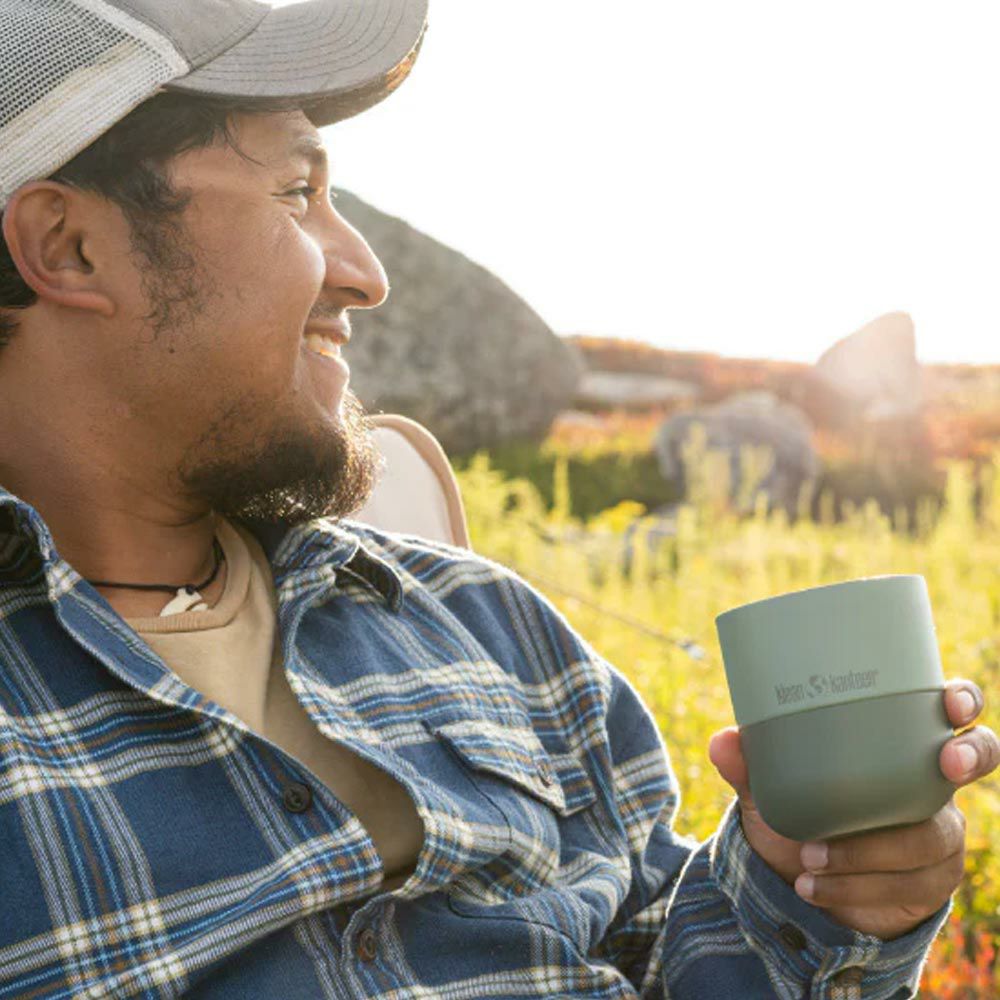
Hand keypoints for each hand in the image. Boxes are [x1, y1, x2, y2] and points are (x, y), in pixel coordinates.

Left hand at [708, 679, 998, 939]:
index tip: (949, 703)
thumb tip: (722, 741)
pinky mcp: (932, 879)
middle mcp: (928, 780)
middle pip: (979, 755)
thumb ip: (749, 765)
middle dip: (970, 756)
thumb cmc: (797, 810)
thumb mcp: (769, 787)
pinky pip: (908, 884)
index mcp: (896, 739)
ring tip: (808, 857)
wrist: (799, 878)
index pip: (947, 709)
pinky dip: (856, 887)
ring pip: (929, 837)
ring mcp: (938, 829)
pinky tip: (816, 888)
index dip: (962, 701)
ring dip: (867, 850)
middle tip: (943, 766)